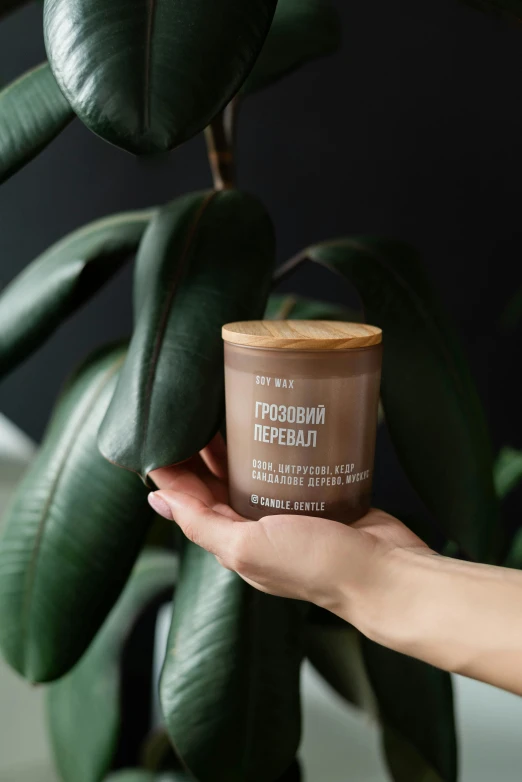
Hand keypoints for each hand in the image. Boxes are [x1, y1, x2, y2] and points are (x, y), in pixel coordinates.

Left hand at [148, 435, 431, 630]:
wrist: (385, 572)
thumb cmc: (318, 566)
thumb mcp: (249, 547)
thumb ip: (203, 525)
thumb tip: (157, 500)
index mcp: (234, 539)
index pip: (189, 499)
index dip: (172, 468)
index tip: (163, 432)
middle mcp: (255, 526)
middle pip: (217, 481)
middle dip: (201, 449)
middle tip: (195, 409)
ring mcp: (286, 510)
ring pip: (251, 470)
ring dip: (237, 442)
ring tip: (227, 407)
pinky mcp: (316, 496)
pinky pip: (287, 468)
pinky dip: (275, 446)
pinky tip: (274, 421)